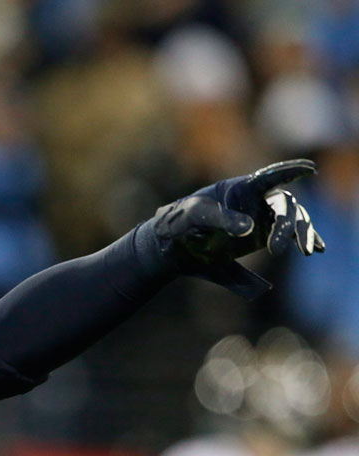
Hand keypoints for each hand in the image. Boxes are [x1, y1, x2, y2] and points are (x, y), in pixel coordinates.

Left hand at [153, 159, 323, 296]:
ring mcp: (262, 217)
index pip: (269, 177)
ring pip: (293, 219)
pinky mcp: (262, 235)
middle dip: (288, 224)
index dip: (289, 171)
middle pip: (284, 205)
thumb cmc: (183, 221)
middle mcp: (256, 200)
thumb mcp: (195, 216)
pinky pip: (289, 235)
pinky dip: (305, 238)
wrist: (175, 243)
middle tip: (276, 249)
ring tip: (307, 251)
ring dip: (302, 233)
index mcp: (241, 188)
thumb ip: (221, 219)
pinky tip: (316, 248)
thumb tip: (249, 228)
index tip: (309, 169)